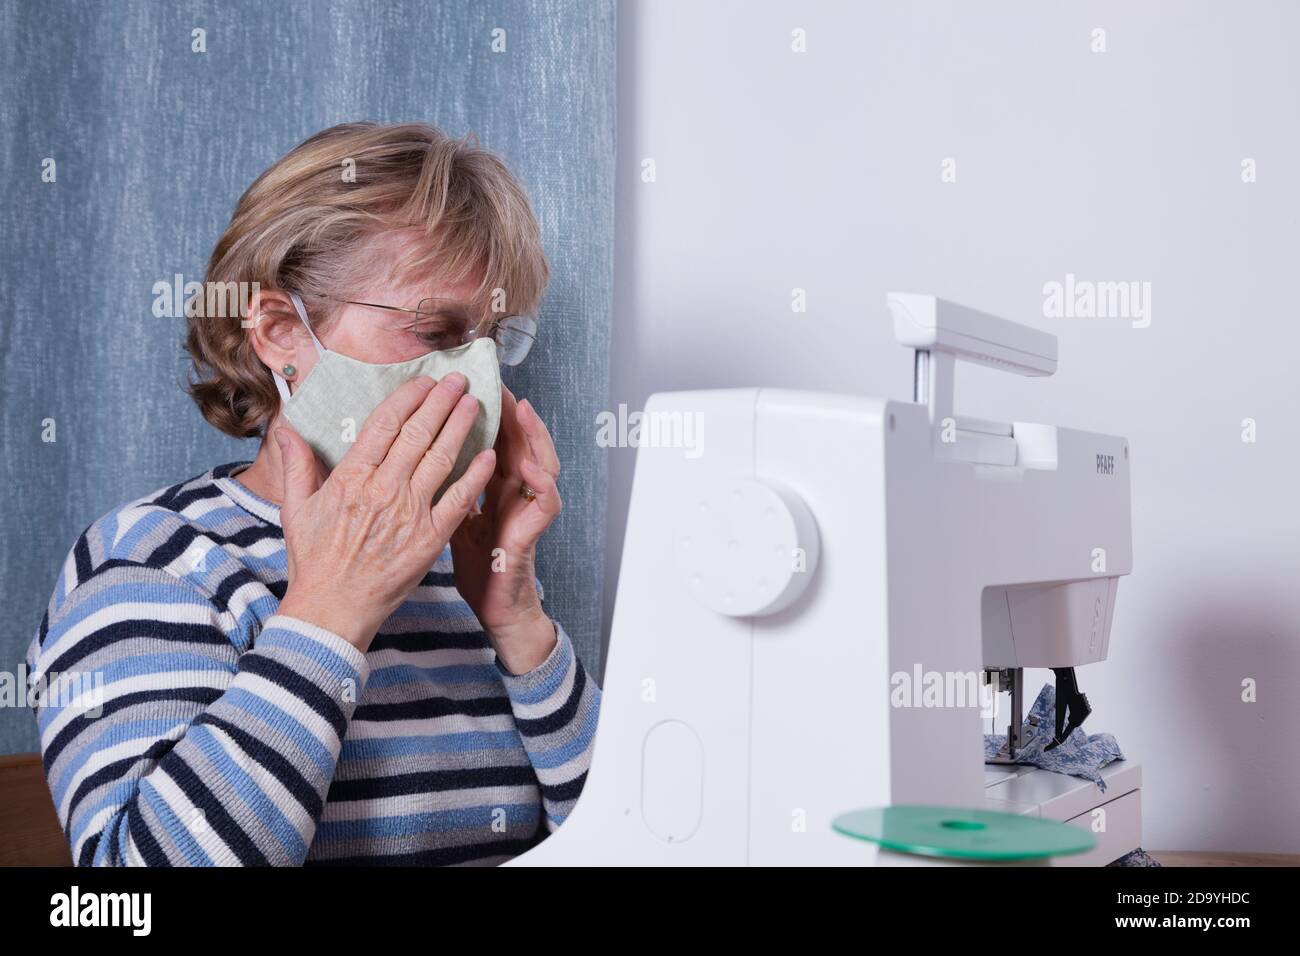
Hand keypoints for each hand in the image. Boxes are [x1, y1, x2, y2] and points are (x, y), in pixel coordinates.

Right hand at [274, 373, 495, 651]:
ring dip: (461, 427)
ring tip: (474, 404)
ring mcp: (409, 514)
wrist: (333, 609)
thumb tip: (286, 429)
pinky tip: (488, 454)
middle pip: (418, 433)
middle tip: (458, 380)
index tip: (424, 381)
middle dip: (441, 401)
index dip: (408, 398)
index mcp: (351, 478)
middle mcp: (383, 490)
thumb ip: (296, 466)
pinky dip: (475, 475)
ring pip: (441, 458)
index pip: (385, 424)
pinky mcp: (430, 539)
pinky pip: (458, 500)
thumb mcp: (295, 510)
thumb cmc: (314, 561)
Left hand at [451, 386, 561, 673]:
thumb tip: (414, 455)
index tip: (469, 386)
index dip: (486, 412)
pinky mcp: (534, 532)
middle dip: (510, 411)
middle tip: (497, 382)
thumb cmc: (476, 562)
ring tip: (523, 409)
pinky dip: (542, 482)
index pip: (493, 438)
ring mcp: (528, 509)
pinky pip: (546, 503)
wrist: (493, 604)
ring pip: (542, 461)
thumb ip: (445, 485)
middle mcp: (516, 491)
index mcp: (494, 484)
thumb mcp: (454, 516)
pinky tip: (531, 466)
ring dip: (534, 435)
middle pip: (519, 441)